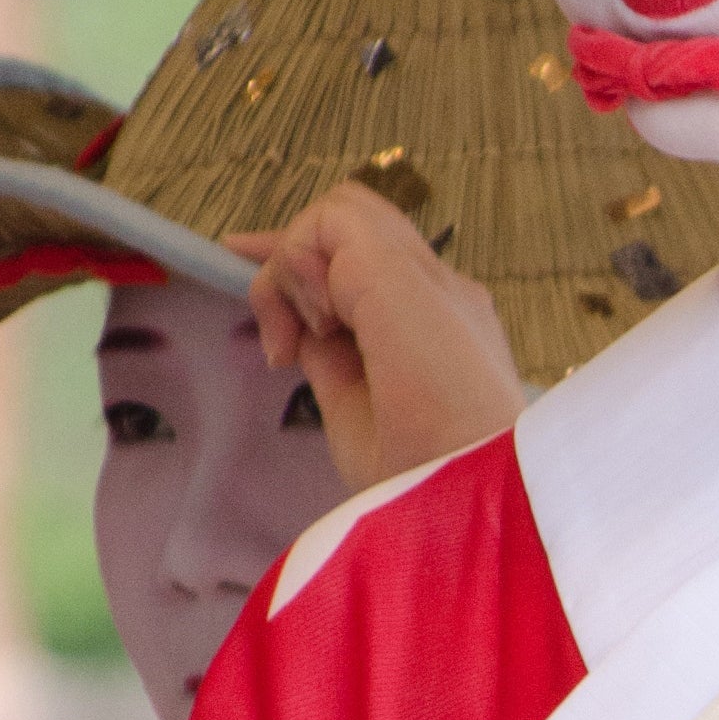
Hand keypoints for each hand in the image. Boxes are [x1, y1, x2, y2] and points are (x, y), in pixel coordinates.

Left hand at [235, 186, 526, 491]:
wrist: (474, 509)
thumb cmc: (424, 488)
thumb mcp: (359, 418)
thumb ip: (333, 363)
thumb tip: (299, 326)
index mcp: (444, 327)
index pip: (364, 262)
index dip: (300, 262)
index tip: (244, 270)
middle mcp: (444, 292)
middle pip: (353, 225)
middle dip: (292, 262)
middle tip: (279, 341)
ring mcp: (429, 277)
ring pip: (342, 210)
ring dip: (297, 263)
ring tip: (304, 339)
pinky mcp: (402, 275)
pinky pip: (331, 221)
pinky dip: (299, 263)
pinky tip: (314, 325)